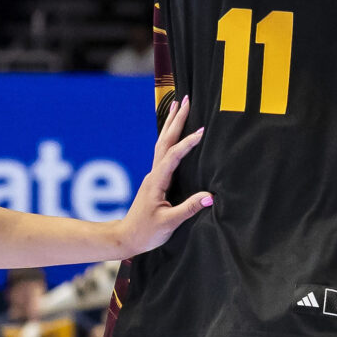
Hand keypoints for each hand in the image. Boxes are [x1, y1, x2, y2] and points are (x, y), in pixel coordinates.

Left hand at [107, 96, 212, 256]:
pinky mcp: (156, 179)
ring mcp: (154, 175)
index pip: (173, 156)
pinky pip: (164, 152)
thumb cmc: (146, 232)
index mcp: (157, 181)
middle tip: (186, 99)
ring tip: (179, 106)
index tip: (201, 131)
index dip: (187, 143)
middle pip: (165, 141)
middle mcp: (154, 173)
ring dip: (171, 124)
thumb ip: (189, 209)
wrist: (126, 238)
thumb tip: (210, 196)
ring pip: (163, 143)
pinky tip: (175, 133)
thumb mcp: (169, 223)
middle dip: (176, 120)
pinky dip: (170, 138)